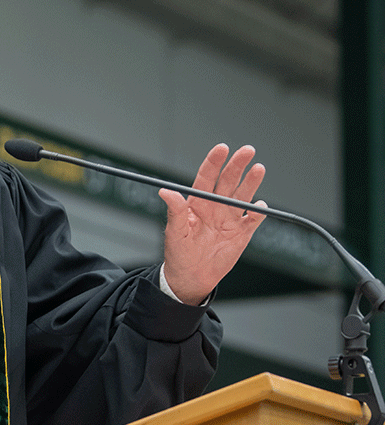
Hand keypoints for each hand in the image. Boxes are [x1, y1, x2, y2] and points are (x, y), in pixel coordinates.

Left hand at [158, 144, 265, 305]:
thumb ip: (175, 210)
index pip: (207, 177)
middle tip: (247, 151)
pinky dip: (257, 213)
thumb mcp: (174, 231)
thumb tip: (165, 191)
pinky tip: (259, 207)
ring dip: (251, 183)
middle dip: (237, 165)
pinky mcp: (241, 234)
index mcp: (198, 203)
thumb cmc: (178, 252)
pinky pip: (252, 220)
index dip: (214, 161)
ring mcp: (229, 219)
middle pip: (228, 181)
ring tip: (258, 169)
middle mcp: (215, 207)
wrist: (190, 277)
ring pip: (243, 196)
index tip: (222, 148)